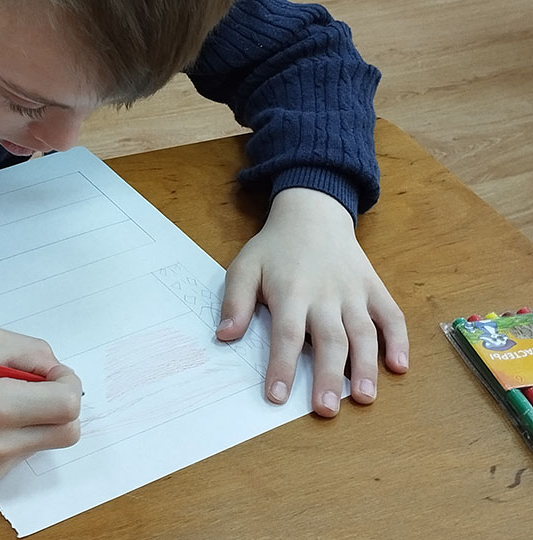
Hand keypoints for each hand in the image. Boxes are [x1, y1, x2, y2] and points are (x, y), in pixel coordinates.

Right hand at [0, 326, 81, 486]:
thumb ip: (31, 352)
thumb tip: (57, 371)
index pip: (67, 405)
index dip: (68, 383)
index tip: (52, 373)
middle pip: (68, 432)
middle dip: (62, 406)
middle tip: (40, 388)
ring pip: (45, 444)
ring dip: (38, 420)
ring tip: (6, 402)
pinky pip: (19, 455)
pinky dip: (15, 435)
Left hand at [216, 187, 408, 416]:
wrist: (312, 214)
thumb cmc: (275, 248)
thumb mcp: (245, 266)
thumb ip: (236, 300)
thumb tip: (225, 335)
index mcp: (291, 291)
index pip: (286, 334)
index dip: (282, 366)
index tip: (276, 397)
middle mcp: (325, 294)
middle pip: (329, 338)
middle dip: (327, 376)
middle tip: (326, 410)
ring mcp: (353, 291)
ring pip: (363, 331)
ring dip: (365, 366)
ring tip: (363, 397)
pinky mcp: (374, 288)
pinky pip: (391, 315)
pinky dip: (399, 340)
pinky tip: (399, 367)